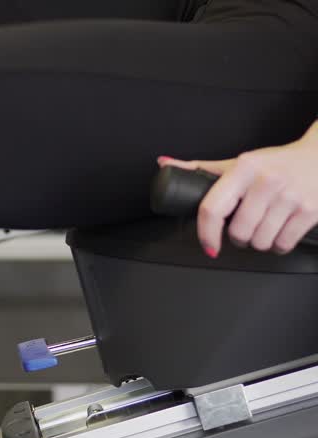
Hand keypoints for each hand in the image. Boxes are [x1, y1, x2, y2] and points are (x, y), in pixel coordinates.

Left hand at [159, 122, 317, 256]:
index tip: (208, 246)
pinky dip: (278, 245)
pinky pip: (282, 245)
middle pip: (238, 233)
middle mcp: (267, 180)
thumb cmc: (277, 162)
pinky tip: (279, 230)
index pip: (213, 209)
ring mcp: (291, 196)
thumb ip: (202, 168)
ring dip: (259, 242)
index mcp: (245, 168)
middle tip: (245, 228)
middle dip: (238, 238)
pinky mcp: (310, 211)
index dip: (206, 234)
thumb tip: (164, 164)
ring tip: (263, 226)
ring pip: (260, 242)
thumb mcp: (240, 162)